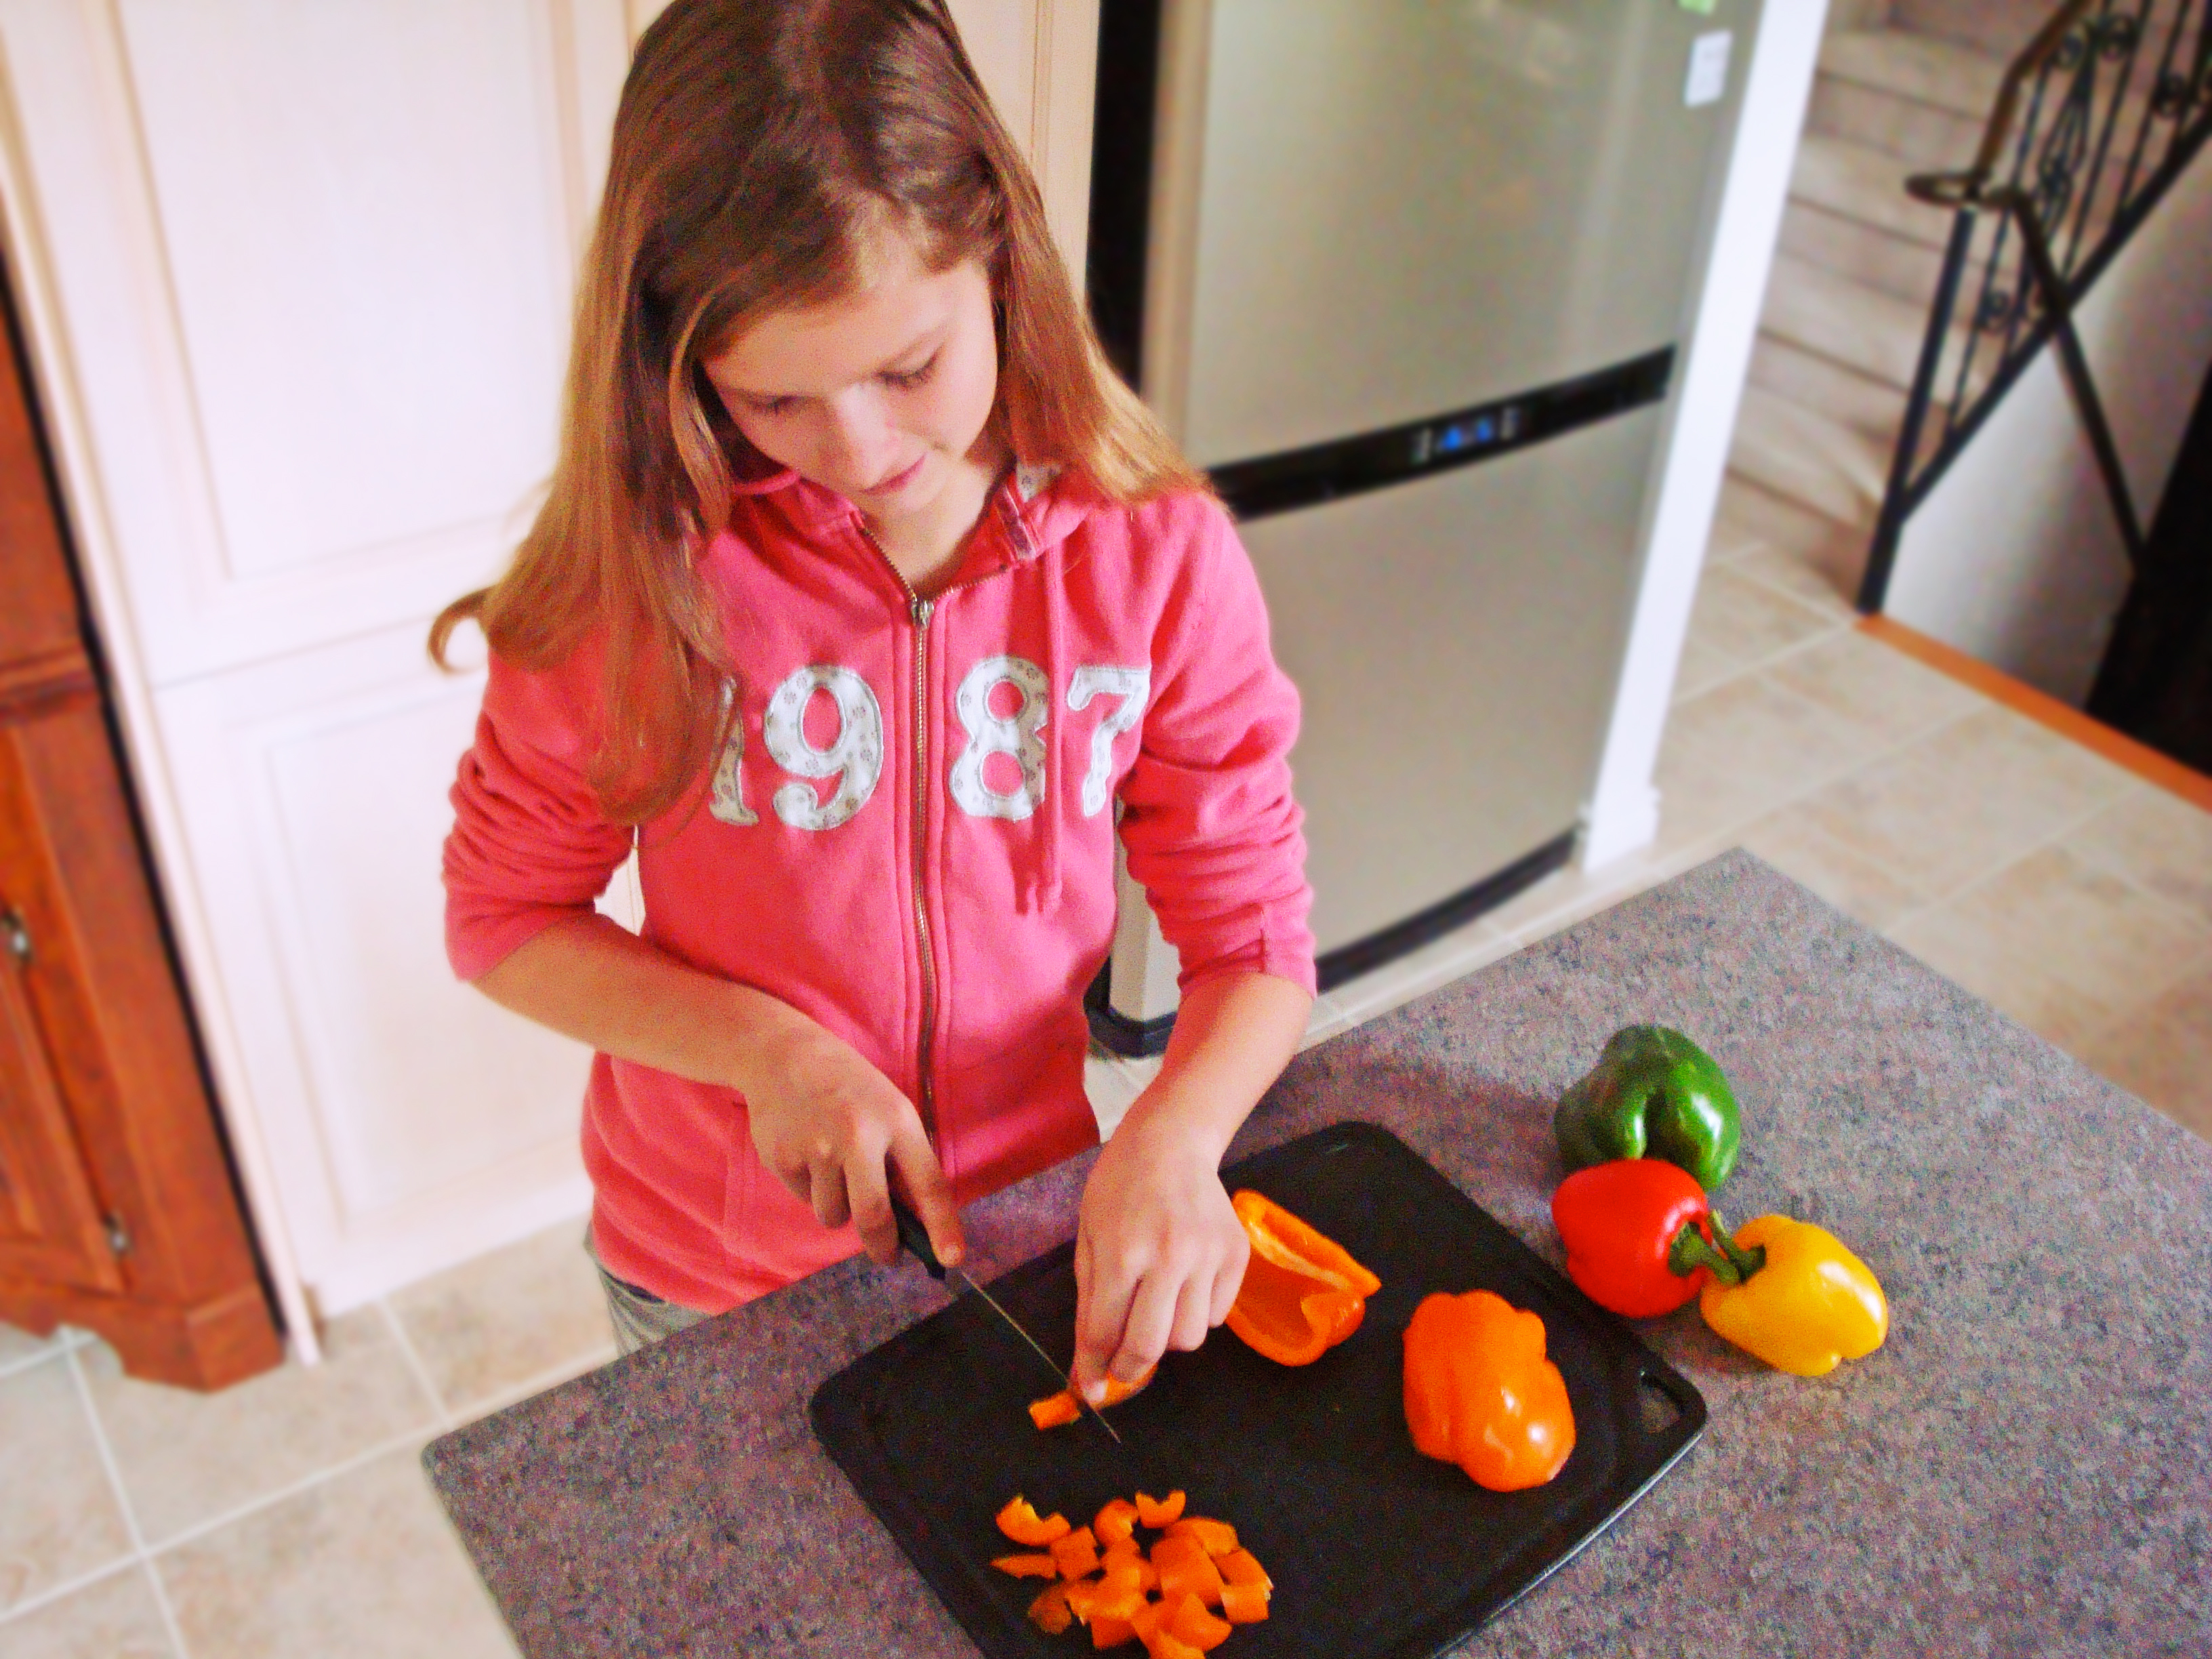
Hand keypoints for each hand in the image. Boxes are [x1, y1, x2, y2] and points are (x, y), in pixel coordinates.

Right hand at [739, 1012, 963, 1269]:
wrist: (784, 1056)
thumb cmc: (849, 1088)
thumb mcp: (889, 1108)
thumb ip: (901, 1158)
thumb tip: (910, 1221)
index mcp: (896, 1120)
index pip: (927, 1183)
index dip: (942, 1226)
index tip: (952, 1259)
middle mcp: (857, 1136)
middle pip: (874, 1217)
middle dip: (884, 1247)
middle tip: (888, 1255)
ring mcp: (816, 1149)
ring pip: (834, 1215)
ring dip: (838, 1207)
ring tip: (832, 1167)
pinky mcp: (782, 1159)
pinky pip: (804, 1199)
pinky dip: (809, 1188)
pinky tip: (805, 1151)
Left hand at [1070, 1105, 1247, 1401]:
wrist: (1171, 1142)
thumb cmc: (1118, 1188)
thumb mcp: (1088, 1239)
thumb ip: (1088, 1305)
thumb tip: (1088, 1371)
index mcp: (1123, 1251)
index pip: (1104, 1332)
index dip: (1093, 1370)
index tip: (1091, 1391)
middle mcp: (1170, 1256)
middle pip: (1151, 1346)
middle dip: (1129, 1368)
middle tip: (1120, 1368)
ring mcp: (1209, 1255)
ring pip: (1190, 1338)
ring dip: (1166, 1338)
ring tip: (1155, 1309)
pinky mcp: (1237, 1255)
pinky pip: (1217, 1315)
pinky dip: (1196, 1314)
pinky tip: (1183, 1285)